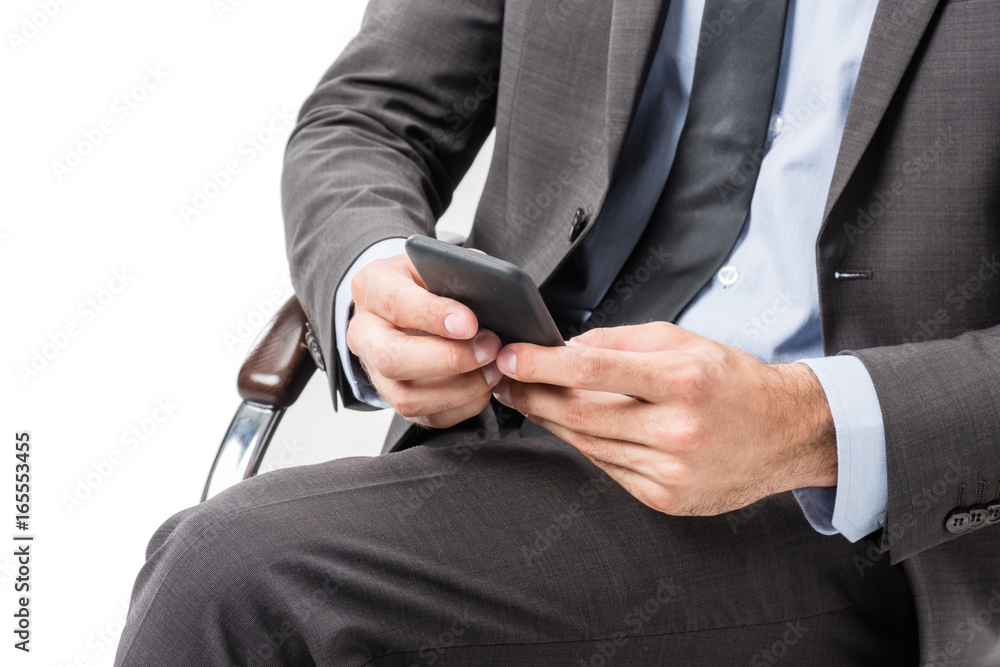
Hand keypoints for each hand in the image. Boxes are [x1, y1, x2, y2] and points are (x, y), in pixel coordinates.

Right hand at [347, 253, 501, 427]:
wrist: (408, 305)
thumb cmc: (428, 281)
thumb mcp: (439, 263)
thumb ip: (462, 272)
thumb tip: (494, 292)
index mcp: (372, 288)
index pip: (396, 303)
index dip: (433, 315)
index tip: (470, 323)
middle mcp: (365, 333)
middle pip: (392, 359)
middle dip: (449, 358)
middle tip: (490, 347)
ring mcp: (376, 372)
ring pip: (408, 397)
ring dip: (461, 387)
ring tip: (494, 368)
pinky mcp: (397, 399)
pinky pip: (429, 416)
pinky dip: (465, 405)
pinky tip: (485, 384)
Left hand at [492, 323, 835, 515]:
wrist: (784, 433)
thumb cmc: (730, 380)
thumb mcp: (682, 340)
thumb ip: (619, 341)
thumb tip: (565, 349)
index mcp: (682, 380)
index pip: (592, 371)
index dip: (541, 365)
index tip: (510, 357)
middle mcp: (677, 429)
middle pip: (580, 413)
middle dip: (533, 395)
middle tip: (505, 380)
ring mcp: (671, 470)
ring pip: (587, 444)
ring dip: (550, 421)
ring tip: (529, 399)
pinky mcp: (665, 498)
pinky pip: (606, 467)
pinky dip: (583, 444)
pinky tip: (571, 426)